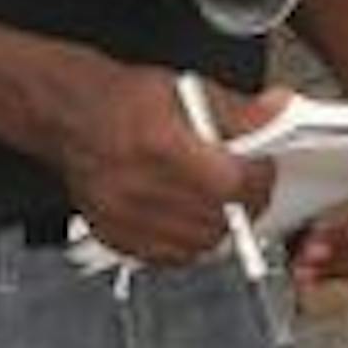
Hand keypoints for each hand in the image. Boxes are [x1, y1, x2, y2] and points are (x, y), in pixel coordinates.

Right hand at [52, 60, 284, 264]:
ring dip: (218, 226)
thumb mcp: (186, 91)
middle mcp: (139, 183)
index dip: (258, 181)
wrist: (71, 116)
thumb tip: (276, 111)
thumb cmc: (124, 100)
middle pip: (217, 217)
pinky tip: (189, 217)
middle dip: (242, 205)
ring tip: (217, 202)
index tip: (262, 171)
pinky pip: (168, 256)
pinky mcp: (114, 234)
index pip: (231, 183)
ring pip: (197, 243)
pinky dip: (188, 242)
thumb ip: (237, 110)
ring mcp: (123, 215)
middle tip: (245, 188)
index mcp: (160, 143)